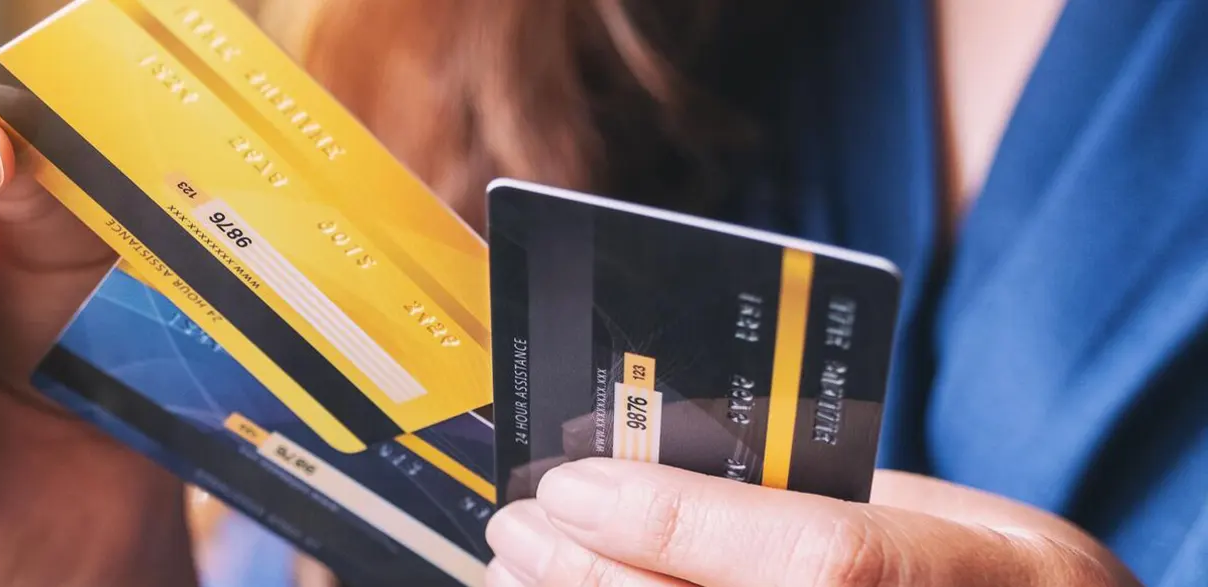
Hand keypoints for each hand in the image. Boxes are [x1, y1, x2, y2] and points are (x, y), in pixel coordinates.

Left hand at [485, 459, 1138, 585]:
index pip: (816, 559)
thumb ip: (826, 492)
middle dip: (590, 572)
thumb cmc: (1001, 581)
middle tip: (520, 523)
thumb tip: (672, 458)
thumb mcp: (951, 514)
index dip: (675, 524)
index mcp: (970, 573)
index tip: (574, 486)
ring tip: (519, 572)